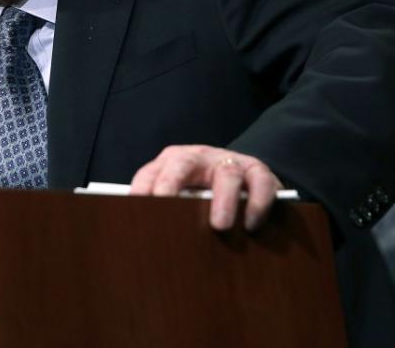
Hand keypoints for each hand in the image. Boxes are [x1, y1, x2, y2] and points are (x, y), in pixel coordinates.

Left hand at [129, 145, 281, 230]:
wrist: (246, 175)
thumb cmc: (205, 192)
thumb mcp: (184, 195)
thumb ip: (167, 208)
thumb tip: (143, 237)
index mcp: (173, 162)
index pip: (151, 172)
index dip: (141, 189)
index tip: (133, 211)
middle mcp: (199, 157)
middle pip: (182, 162)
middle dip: (171, 183)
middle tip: (165, 205)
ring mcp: (230, 161)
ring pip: (226, 173)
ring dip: (223, 200)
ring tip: (220, 226)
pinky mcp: (258, 171)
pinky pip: (260, 182)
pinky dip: (256, 203)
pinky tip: (250, 224)